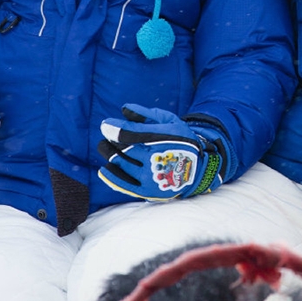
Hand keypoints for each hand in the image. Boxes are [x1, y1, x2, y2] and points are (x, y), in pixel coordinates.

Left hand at [97, 104, 224, 201]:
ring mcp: (149, 177)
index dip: (113, 128)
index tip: (106, 125)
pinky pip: (123, 184)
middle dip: (109, 143)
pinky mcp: (147, 191)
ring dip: (109, 155)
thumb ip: (147, 114)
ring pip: (120, 165)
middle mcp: (153, 159)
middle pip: (122, 150)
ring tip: (106, 149)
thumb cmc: (181, 141)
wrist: (197, 170)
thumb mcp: (170, 121)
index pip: (128, 133)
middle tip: (105, 139)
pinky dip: (111, 177)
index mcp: (160, 140)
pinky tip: (103, 169)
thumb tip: (124, 109)